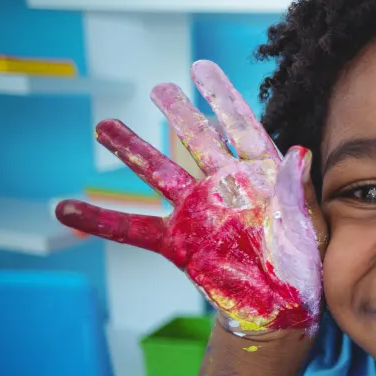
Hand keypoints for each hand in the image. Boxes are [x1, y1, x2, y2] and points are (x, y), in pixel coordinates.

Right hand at [55, 60, 326, 336]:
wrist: (282, 308)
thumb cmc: (303, 266)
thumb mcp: (309, 227)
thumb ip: (300, 192)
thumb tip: (301, 151)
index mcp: (262, 176)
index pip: (240, 127)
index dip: (222, 96)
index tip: (200, 67)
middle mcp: (225, 186)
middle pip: (197, 140)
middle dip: (178, 113)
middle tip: (159, 88)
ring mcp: (198, 213)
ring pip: (159, 174)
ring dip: (132, 150)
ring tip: (104, 126)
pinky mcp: (178, 243)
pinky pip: (134, 229)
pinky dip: (101, 220)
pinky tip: (66, 208)